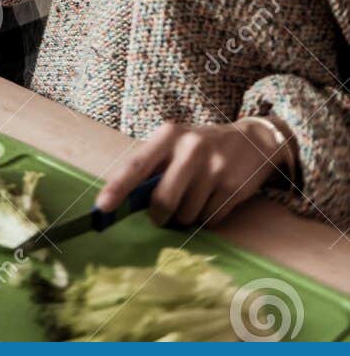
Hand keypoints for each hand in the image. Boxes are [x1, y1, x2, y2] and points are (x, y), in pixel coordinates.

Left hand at [94, 118, 296, 228]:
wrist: (253, 141)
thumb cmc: (202, 147)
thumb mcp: (176, 145)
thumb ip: (153, 168)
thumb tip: (124, 201)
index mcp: (169, 135)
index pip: (137, 165)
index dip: (118, 188)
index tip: (102, 208)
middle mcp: (191, 148)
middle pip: (162, 201)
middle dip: (159, 216)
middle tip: (161, 215)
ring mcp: (214, 167)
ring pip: (186, 216)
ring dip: (186, 217)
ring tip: (195, 197)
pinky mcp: (233, 187)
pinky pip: (208, 220)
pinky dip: (205, 218)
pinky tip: (213, 199)